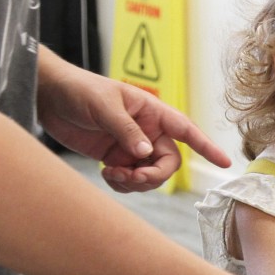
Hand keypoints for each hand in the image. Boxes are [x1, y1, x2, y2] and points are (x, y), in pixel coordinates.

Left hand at [36, 50, 230, 191]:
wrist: (49, 96)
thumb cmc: (80, 90)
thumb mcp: (104, 106)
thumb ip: (126, 130)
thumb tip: (146, 154)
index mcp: (152, 112)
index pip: (186, 130)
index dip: (206, 146)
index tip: (224, 161)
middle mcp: (147, 131)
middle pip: (169, 163)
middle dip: (154, 176)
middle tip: (131, 177)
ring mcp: (131, 146)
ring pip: (150, 176)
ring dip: (136, 183)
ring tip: (112, 174)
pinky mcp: (115, 158)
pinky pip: (130, 180)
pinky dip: (122, 184)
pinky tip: (106, 175)